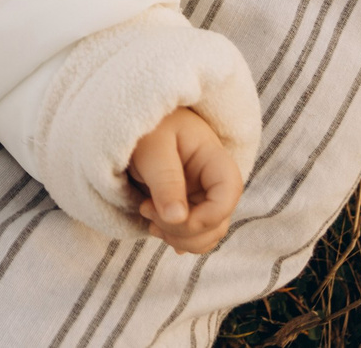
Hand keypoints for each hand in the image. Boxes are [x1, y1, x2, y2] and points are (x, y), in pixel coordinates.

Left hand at [127, 106, 242, 254]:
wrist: (130, 122)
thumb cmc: (144, 128)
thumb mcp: (150, 148)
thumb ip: (165, 181)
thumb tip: (177, 218)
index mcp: (211, 157)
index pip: (230, 191)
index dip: (209, 215)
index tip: (173, 216)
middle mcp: (211, 180)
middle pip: (219, 220)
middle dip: (185, 230)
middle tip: (147, 212)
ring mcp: (200, 195)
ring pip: (208, 234)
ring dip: (179, 238)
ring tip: (149, 219)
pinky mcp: (187, 206)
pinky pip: (194, 234)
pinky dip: (176, 238)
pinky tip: (156, 227)